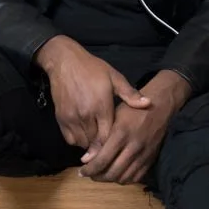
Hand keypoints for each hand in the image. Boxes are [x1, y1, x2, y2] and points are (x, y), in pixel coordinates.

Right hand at [35, 35, 149, 147]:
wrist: (64, 62)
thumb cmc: (92, 69)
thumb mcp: (114, 77)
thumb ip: (130, 94)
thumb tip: (148, 103)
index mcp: (101, 106)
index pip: (108, 136)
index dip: (114, 144)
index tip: (120, 145)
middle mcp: (85, 115)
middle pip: (95, 143)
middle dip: (103, 146)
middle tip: (111, 145)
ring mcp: (71, 118)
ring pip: (82, 143)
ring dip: (91, 144)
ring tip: (99, 140)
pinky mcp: (60, 119)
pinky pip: (70, 139)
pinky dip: (78, 141)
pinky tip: (86, 134)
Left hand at [80, 70, 188, 184]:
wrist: (160, 105)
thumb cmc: (132, 109)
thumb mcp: (113, 116)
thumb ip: (100, 138)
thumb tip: (87, 159)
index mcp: (121, 134)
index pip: (102, 160)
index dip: (89, 170)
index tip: (82, 171)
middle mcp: (133, 146)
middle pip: (112, 173)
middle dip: (98, 177)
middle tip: (90, 174)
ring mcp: (144, 154)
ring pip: (124, 178)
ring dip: (111, 179)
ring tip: (103, 174)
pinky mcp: (151, 158)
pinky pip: (136, 177)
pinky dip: (125, 179)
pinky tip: (118, 173)